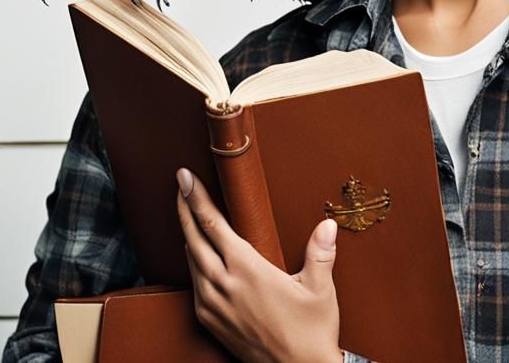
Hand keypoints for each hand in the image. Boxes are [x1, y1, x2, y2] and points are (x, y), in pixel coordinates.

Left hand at [176, 168, 343, 362]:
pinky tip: (198, 256)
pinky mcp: (211, 322)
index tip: (186, 177)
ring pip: (191, 261)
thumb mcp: (319, 289)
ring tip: (188, 213)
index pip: (213, 225)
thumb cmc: (311, 331)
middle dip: (184, 208)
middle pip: (193, 238)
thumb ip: (320, 252)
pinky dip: (192, 263)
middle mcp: (224, 286)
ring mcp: (213, 306)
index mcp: (247, 270)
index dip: (196, 198)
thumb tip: (327, 223)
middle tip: (181, 184)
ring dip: (187, 234)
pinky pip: (194, 284)